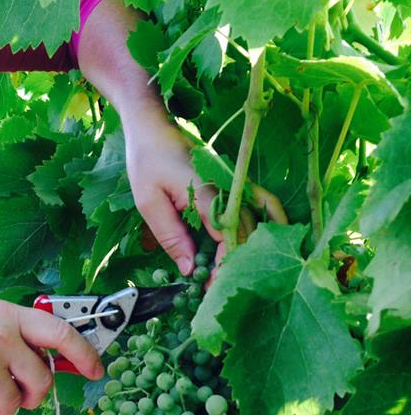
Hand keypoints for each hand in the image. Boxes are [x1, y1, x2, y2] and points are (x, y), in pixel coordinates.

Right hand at [0, 296, 103, 414]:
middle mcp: (1, 334)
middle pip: (42, 379)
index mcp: (8, 313)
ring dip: (1, 409)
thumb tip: (49, 357)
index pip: (61, 332)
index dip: (85, 354)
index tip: (97, 371)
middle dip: (34, 397)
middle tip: (19, 398)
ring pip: (15, 404)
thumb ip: (13, 331)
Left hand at [123, 108, 286, 275]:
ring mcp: (235, 182)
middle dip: (234, 263)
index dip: (221, 265)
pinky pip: (261, 201)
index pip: (226, 236)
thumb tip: (189, 268)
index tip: (210, 287)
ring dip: (251, 246)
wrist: (152, 125)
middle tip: (218, 289)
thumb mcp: (148, 201)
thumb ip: (170, 235)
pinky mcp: (233, 181)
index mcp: (206, 192)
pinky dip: (268, 219)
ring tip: (239, 272)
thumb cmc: (146, 160)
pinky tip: (267, 240)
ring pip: (257, 219)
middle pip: (244, 232)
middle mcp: (228, 187)